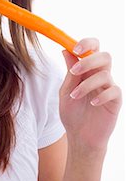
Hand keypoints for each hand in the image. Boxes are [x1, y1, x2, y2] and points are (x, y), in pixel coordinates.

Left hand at [59, 38, 121, 153]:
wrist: (80, 137)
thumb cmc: (72, 113)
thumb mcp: (65, 91)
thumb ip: (69, 72)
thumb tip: (65, 50)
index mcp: (87, 70)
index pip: (93, 48)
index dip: (86, 43)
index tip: (74, 48)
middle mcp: (99, 75)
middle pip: (104, 56)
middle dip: (89, 60)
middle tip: (74, 71)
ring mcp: (109, 87)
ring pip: (106, 73)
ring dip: (87, 84)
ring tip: (74, 95)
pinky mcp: (115, 101)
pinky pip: (114, 91)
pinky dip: (101, 95)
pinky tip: (92, 103)